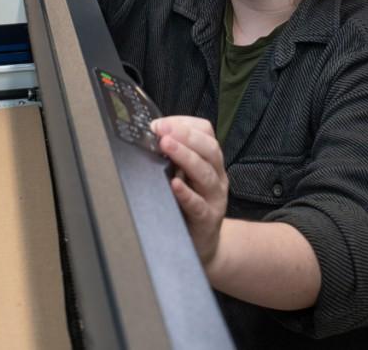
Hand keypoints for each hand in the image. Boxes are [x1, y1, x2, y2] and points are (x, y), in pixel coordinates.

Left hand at [152, 116, 228, 265]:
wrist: (205, 245)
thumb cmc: (191, 205)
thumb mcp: (186, 176)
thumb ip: (174, 157)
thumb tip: (150, 135)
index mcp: (211, 161)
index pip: (206, 133)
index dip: (184, 124)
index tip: (161, 123)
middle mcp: (217, 176)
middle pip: (209, 149)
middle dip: (185, 135)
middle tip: (163, 130)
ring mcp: (214, 198)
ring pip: (205, 173)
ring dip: (185, 156)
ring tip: (167, 146)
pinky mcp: (207, 220)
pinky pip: (198, 205)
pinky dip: (186, 193)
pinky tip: (174, 184)